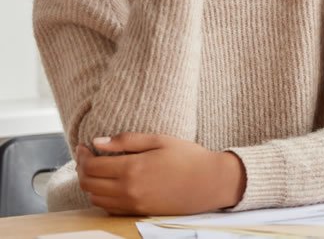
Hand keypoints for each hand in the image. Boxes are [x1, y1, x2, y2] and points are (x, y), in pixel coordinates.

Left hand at [75, 133, 245, 215]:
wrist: (210, 182)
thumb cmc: (189, 158)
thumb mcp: (159, 140)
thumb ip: (127, 140)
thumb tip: (98, 142)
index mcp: (132, 169)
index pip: (91, 166)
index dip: (82, 155)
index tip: (84, 146)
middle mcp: (128, 190)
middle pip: (88, 183)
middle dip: (82, 169)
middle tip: (87, 157)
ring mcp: (132, 204)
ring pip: (95, 198)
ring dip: (90, 184)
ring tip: (98, 170)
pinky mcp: (138, 213)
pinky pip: (109, 208)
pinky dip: (102, 197)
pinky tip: (110, 185)